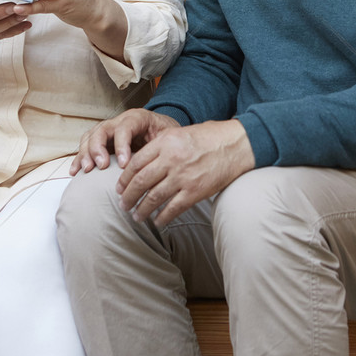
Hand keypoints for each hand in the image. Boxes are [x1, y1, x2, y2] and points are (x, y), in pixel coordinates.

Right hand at [71, 108, 179, 173]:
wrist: (162, 131)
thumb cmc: (165, 135)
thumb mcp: (167, 137)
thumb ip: (158, 147)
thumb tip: (150, 165)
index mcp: (137, 118)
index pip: (124, 128)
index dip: (121, 145)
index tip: (123, 165)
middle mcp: (119, 121)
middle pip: (102, 130)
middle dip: (98, 148)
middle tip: (101, 166)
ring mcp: (108, 131)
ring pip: (90, 137)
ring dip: (86, 153)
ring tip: (87, 170)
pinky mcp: (102, 142)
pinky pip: (86, 147)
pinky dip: (79, 159)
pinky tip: (75, 171)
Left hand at [116, 118, 254, 227]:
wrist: (236, 144)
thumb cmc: (210, 137)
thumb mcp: (180, 133)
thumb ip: (161, 148)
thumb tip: (141, 166)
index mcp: (165, 142)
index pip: (135, 163)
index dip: (124, 179)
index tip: (119, 187)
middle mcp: (171, 160)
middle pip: (140, 182)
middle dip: (128, 196)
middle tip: (122, 204)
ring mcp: (183, 177)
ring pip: (153, 198)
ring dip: (142, 210)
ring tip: (136, 216)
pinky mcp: (195, 191)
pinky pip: (172, 209)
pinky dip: (162, 218)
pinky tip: (157, 222)